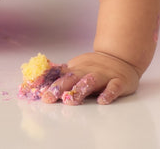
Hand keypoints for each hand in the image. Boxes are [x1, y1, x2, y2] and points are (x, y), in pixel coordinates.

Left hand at [22, 51, 141, 104]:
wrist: (120, 57)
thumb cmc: (95, 67)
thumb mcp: (77, 67)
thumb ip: (61, 74)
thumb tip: (39, 79)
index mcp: (77, 68)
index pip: (61, 76)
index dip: (49, 84)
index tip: (39, 93)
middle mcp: (88, 71)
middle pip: (73, 77)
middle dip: (60, 87)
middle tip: (49, 97)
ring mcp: (104, 75)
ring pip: (91, 81)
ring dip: (81, 89)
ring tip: (71, 99)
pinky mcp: (119, 81)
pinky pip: (114, 87)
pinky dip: (108, 93)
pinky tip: (102, 100)